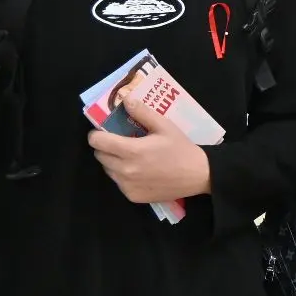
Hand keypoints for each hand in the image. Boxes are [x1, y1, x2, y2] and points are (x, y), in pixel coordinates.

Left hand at [89, 95, 211, 204]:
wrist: (198, 175)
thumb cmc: (181, 149)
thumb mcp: (164, 126)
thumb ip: (142, 112)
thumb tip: (125, 99)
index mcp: (131, 150)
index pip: (97, 142)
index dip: (97, 135)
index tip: (105, 132)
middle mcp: (125, 170)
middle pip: (100, 156)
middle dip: (106, 147)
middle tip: (121, 143)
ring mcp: (127, 185)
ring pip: (108, 170)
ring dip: (114, 162)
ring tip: (132, 158)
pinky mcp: (132, 196)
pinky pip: (119, 183)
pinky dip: (124, 176)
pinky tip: (140, 172)